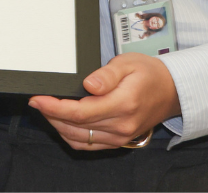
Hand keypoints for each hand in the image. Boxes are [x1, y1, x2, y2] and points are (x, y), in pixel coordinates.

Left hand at [28, 52, 178, 148]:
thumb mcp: (127, 63)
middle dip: (51, 114)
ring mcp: (120, 137)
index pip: (81, 112)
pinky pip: (88, 144)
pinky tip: (61, 122)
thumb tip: (88, 85)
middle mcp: (121, 125)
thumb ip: (106, 75)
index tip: (38, 99)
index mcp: (123, 104)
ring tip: (46, 108)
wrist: (170, 91)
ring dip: (58, 125)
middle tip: (37, 100)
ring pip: (79, 138)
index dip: (55, 108)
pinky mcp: (118, 141)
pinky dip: (70, 135)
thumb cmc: (148, 74)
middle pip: (76, 126)